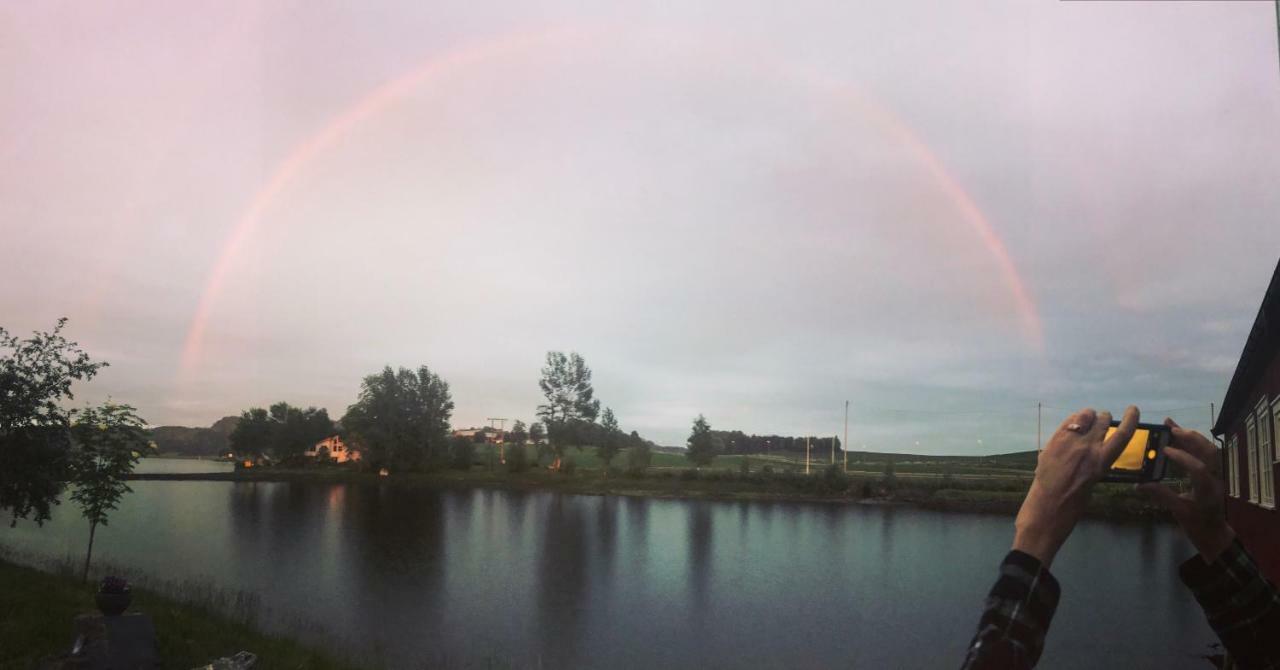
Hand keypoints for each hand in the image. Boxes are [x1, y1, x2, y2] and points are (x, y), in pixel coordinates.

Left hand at [1012, 406, 1138, 566]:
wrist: (1046, 511)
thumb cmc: (1073, 505)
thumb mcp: (1093, 482)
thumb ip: (1095, 463)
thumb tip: (1096, 451)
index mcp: (1101, 462)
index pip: (1122, 434)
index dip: (1130, 419)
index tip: (1133, 410)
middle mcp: (1086, 448)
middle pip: (1101, 421)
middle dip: (1103, 419)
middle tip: (1102, 421)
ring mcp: (1067, 443)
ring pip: (1082, 417)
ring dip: (1088, 417)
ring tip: (1086, 421)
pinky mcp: (1051, 442)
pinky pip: (1065, 424)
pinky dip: (1072, 422)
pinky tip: (1072, 426)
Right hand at [1138, 418, 1235, 562]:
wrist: (1214, 534)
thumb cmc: (1197, 525)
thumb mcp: (1179, 513)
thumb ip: (1161, 495)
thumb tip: (1138, 484)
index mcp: (1208, 491)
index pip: (1199, 469)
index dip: (1183, 457)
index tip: (1165, 449)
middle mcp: (1216, 479)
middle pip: (1211, 453)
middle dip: (1192, 438)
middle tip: (1171, 428)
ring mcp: (1218, 475)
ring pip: (1210, 450)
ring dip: (1192, 437)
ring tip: (1172, 426)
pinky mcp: (1214, 473)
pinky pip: (1206, 454)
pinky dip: (1193, 443)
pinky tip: (1178, 435)